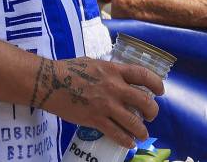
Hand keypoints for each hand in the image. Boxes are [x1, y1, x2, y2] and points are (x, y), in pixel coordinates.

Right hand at [34, 57, 160, 147]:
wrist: (47, 82)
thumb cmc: (66, 69)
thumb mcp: (92, 63)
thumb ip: (108, 72)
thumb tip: (119, 79)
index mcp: (113, 70)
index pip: (144, 75)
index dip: (157, 84)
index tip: (159, 92)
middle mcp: (114, 87)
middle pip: (145, 102)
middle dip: (153, 112)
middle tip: (150, 116)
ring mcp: (106, 105)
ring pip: (135, 122)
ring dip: (142, 131)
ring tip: (141, 134)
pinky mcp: (96, 119)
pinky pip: (118, 134)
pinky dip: (126, 140)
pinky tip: (128, 142)